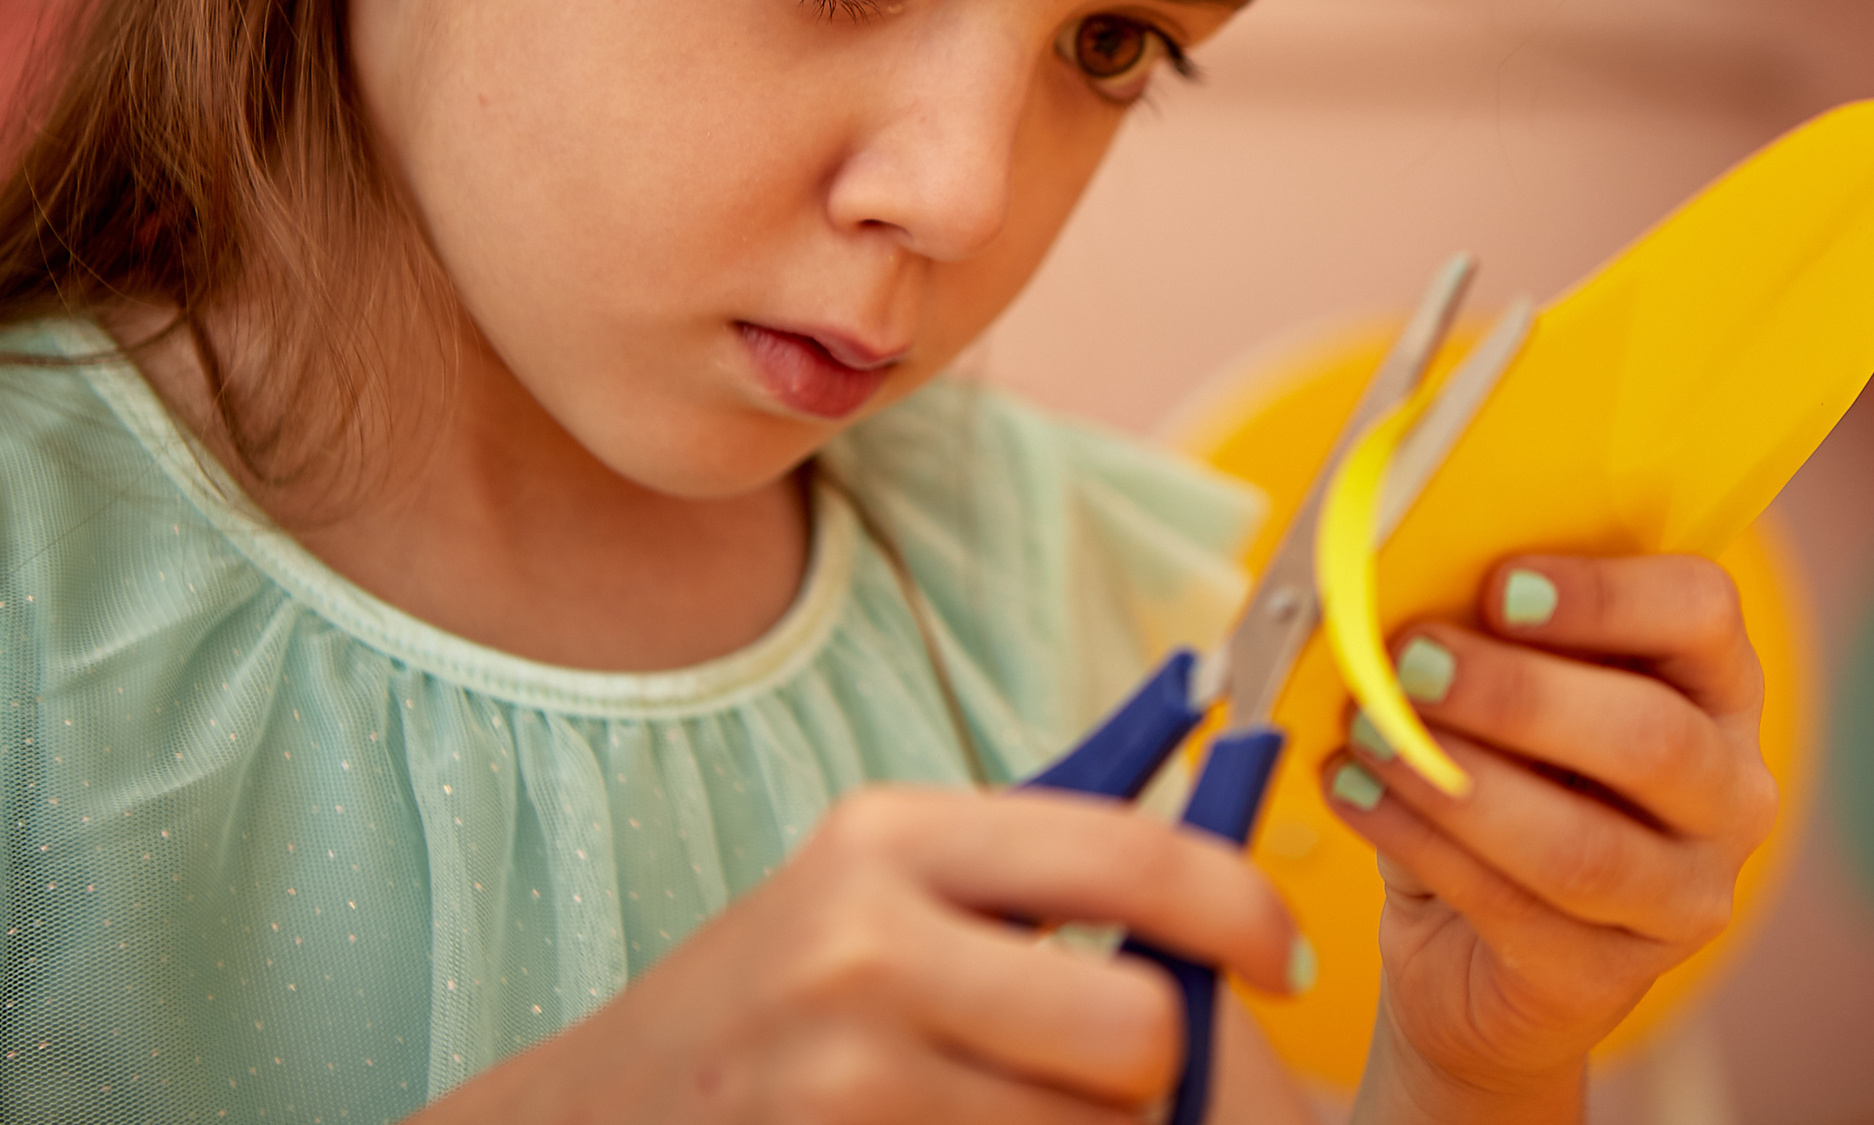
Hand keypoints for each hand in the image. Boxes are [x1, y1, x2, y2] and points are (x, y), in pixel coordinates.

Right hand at [417, 784, 1302, 1123]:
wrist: (590, 1118)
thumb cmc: (776, 996)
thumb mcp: (879, 882)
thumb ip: (1038, 859)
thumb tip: (1222, 783)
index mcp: (889, 836)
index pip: (1132, 857)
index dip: (1242, 911)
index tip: (1284, 958)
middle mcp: (864, 947)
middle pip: (1137, 1031)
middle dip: (1154, 1069)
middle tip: (1116, 1073)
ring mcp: (847, 1080)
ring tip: (1003, 1111)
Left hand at [1325, 554, 1777, 1118]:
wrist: (1467, 951)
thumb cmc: (1499, 779)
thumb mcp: (1505, 697)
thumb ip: (1486, 639)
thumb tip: (1402, 583)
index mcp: (1717, 689)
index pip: (1704, 615)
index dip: (1608, 595)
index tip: (1501, 587)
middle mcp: (1728, 795)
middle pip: (1653, 738)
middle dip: (1519, 696)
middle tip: (1411, 662)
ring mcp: (1683, 899)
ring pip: (1582, 845)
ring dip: (1457, 781)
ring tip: (1369, 732)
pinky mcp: (1608, 979)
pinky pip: (1512, 908)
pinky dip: (1417, 840)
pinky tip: (1354, 790)